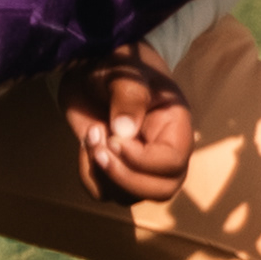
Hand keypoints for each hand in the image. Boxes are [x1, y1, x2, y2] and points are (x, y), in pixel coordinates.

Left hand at [63, 52, 193, 201]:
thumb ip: (129, 96)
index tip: (113, 139)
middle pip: (162, 190)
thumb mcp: (123, 71)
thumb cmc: (116, 63)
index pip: (173, 162)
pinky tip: (85, 148)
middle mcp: (162, 151)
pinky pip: (105, 193)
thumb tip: (124, 131)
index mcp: (175, 126)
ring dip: (103, 174)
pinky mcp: (113, 169)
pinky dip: (90, 178)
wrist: (92, 67)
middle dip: (125, 177)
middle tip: (100, 148)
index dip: (142, 160)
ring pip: (130, 196)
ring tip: (92, 136)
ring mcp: (138, 164)